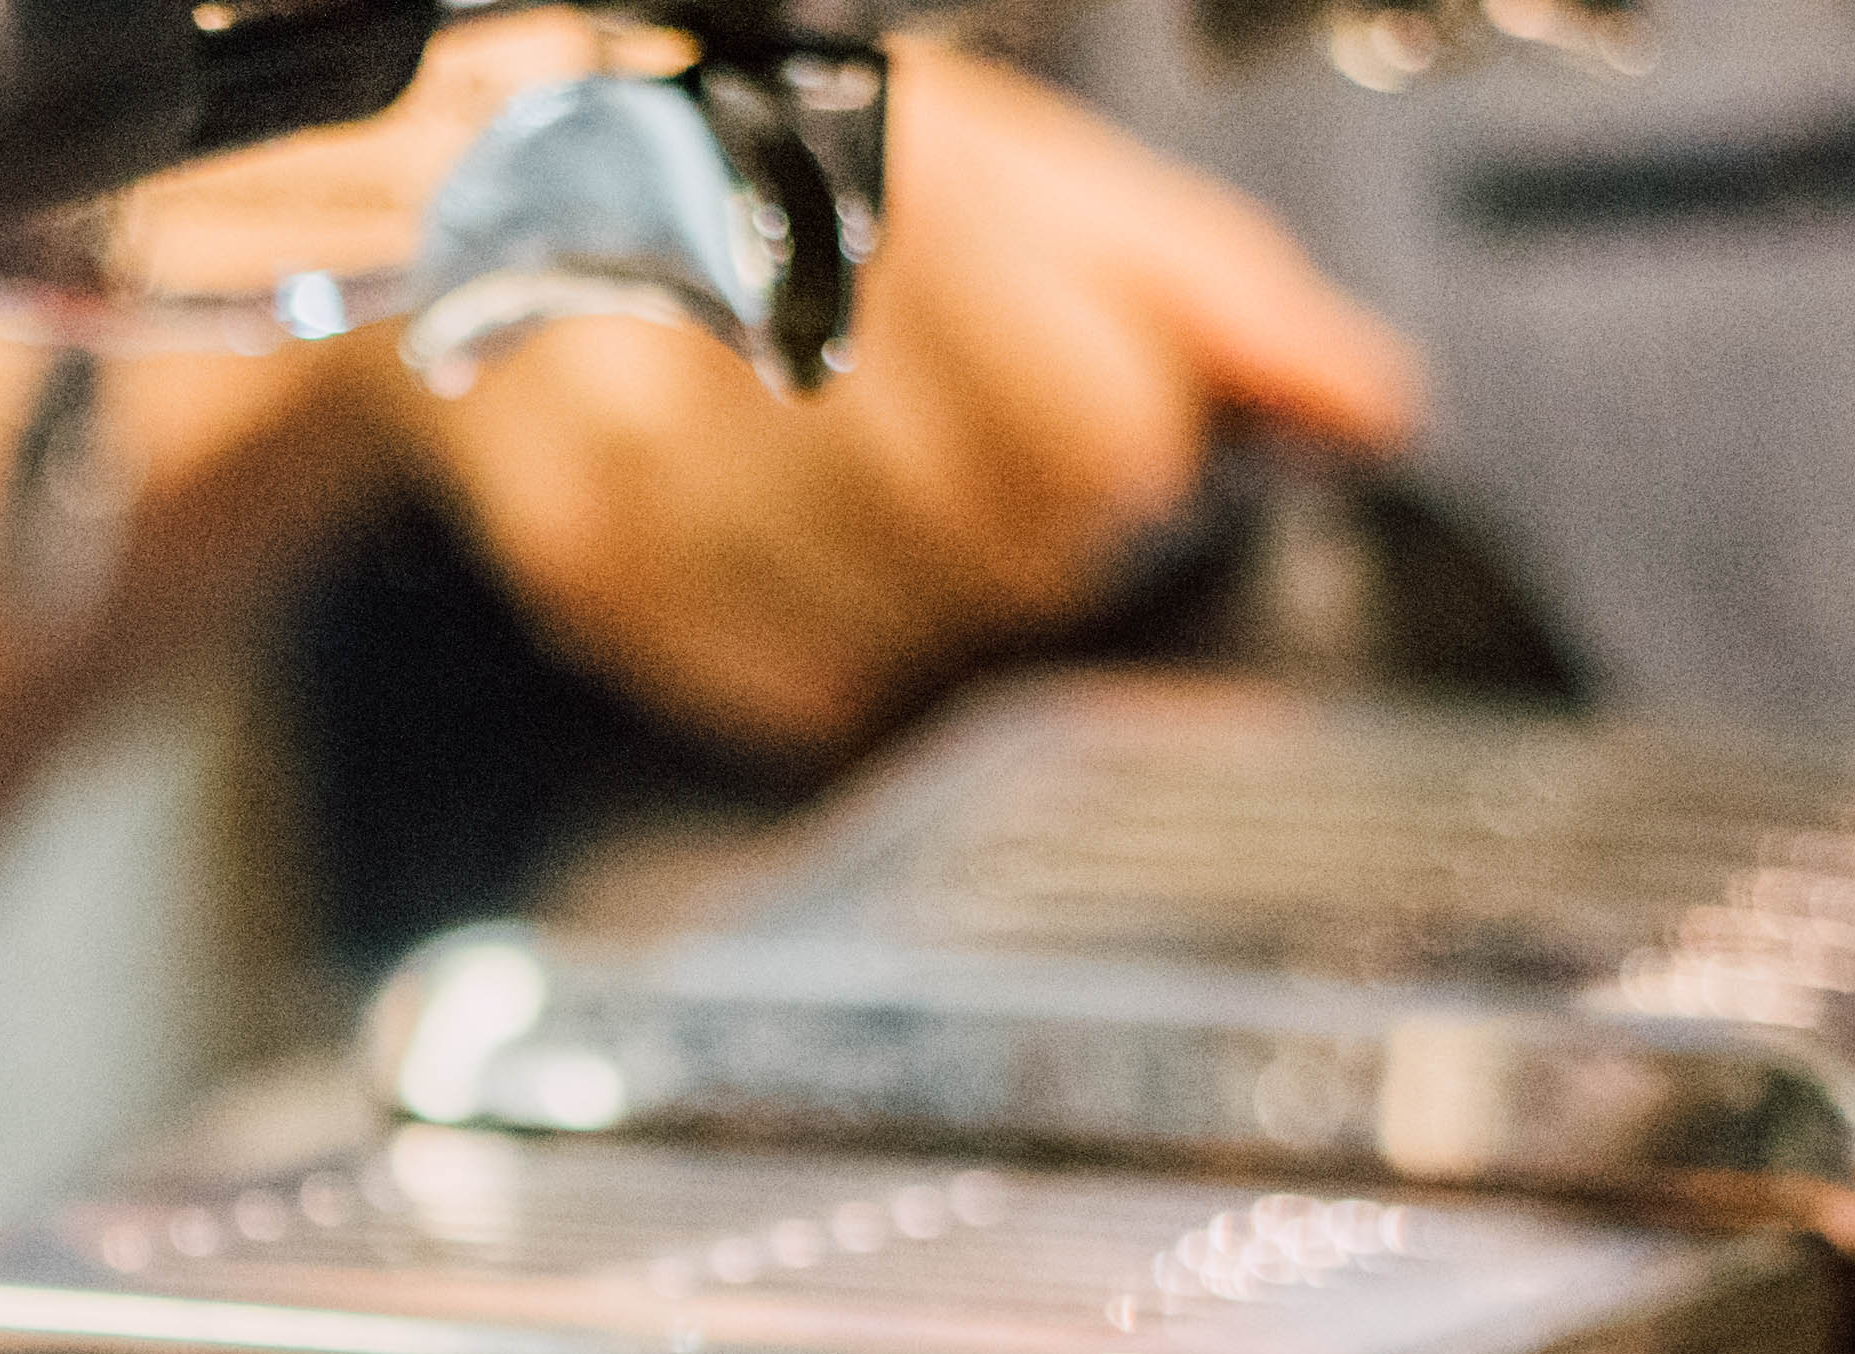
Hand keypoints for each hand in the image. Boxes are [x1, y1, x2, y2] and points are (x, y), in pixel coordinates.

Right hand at [367, 43, 1423, 759]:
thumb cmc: (773, 168)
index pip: (1091, 436)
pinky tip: (792, 534)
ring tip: (870, 476)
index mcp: (878, 196)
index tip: (1095, 400)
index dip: (1123, 443)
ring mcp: (652, 465)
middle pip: (1009, 553)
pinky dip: (829, 635)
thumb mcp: (1011, 166)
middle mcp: (752, 329)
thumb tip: (1355, 406)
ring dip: (933, 589)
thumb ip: (1201, 289)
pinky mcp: (593, 571)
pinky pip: (793, 685)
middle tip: (972, 434)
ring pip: (906, 640)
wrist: (499, 199)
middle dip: (1032, 516)